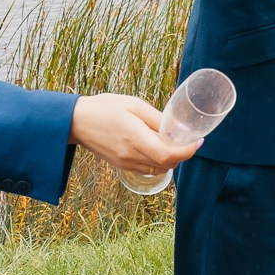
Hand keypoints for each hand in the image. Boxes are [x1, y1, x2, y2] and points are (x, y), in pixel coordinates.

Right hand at [69, 94, 190, 181]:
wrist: (76, 122)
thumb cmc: (104, 108)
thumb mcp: (133, 105)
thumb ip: (156, 118)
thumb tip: (176, 128)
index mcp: (134, 137)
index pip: (168, 154)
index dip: (188, 151)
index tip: (198, 141)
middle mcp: (130, 155)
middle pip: (167, 164)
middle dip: (182, 154)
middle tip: (188, 139)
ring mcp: (125, 163)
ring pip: (159, 169)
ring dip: (171, 159)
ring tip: (173, 143)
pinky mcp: (121, 165)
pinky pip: (147, 169)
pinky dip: (158, 162)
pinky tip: (157, 147)